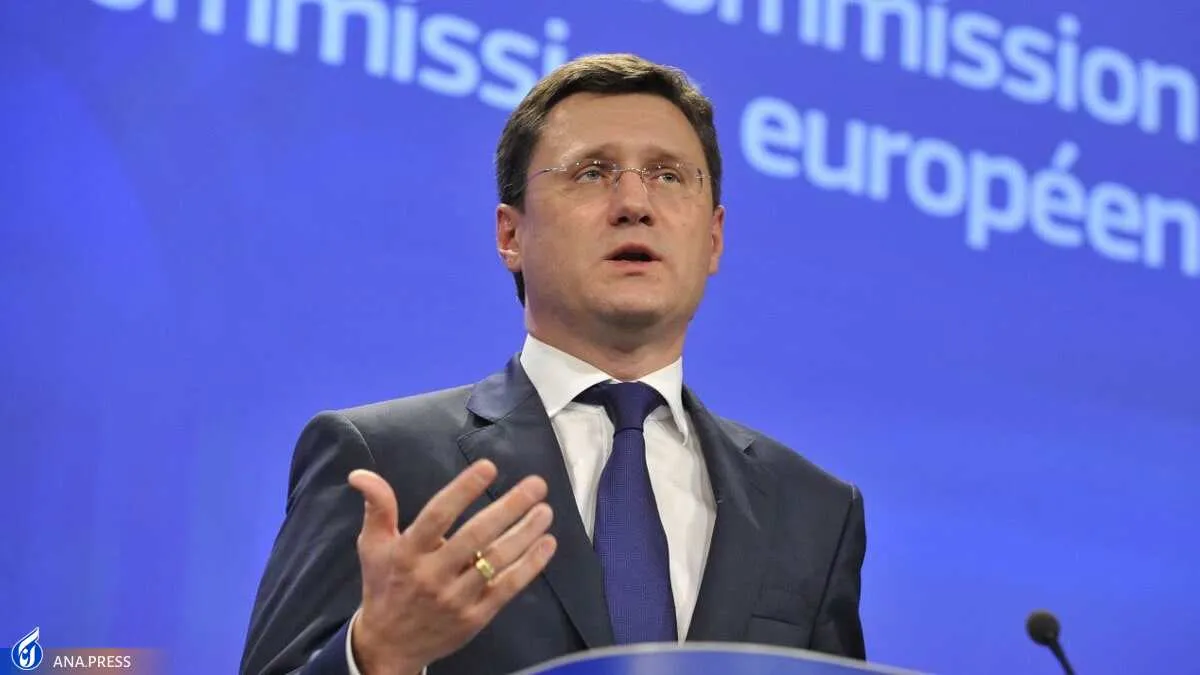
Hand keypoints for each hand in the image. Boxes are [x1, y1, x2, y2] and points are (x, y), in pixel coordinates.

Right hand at [346, 460, 556, 674]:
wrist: (389, 646)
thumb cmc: (384, 586)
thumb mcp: (372, 546)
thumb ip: (376, 507)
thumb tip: (360, 474)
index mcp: (407, 553)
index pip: (438, 516)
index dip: (464, 490)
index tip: (489, 467)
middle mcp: (432, 575)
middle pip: (476, 536)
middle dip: (509, 508)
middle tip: (537, 484)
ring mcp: (456, 598)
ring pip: (497, 561)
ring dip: (525, 533)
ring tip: (546, 510)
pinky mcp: (475, 618)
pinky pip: (507, 588)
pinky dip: (530, 566)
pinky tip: (547, 544)